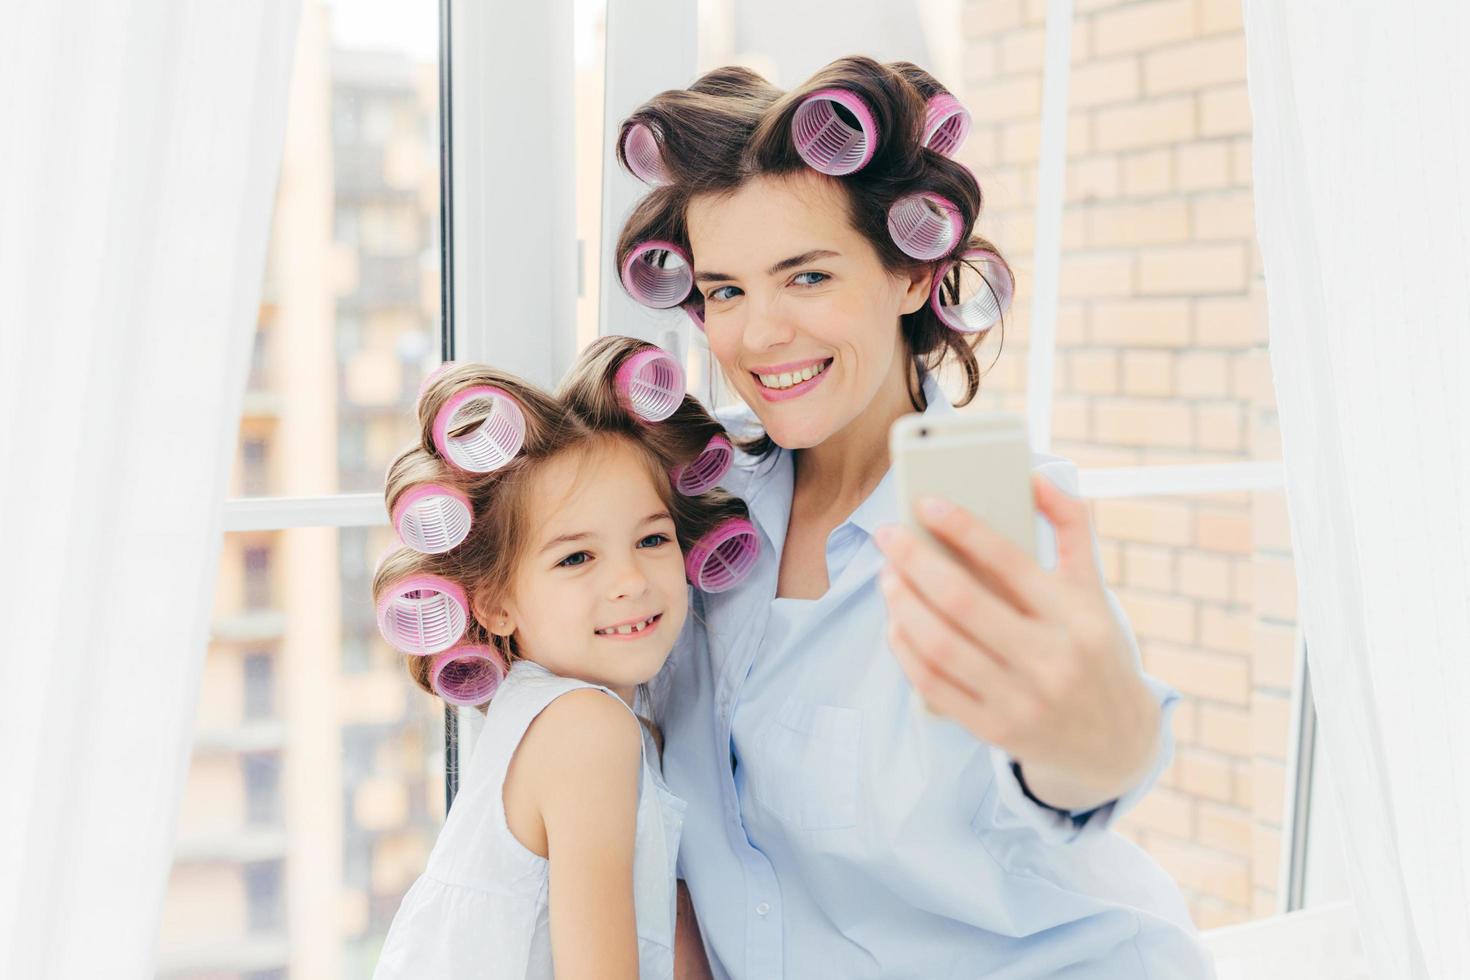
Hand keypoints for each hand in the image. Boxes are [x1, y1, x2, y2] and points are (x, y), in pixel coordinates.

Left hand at [873, 472, 1159, 811]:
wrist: (1114, 738)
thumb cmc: (1092, 646)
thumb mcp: (1093, 587)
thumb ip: (1071, 525)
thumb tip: (1034, 474)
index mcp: (1077, 614)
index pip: (1010, 559)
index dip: (962, 527)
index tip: (924, 501)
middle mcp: (1052, 658)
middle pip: (962, 601)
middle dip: (914, 560)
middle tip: (887, 534)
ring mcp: (1022, 699)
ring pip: (941, 644)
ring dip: (902, 604)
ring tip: (887, 576)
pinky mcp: (996, 730)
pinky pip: (934, 684)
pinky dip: (905, 649)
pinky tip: (895, 622)